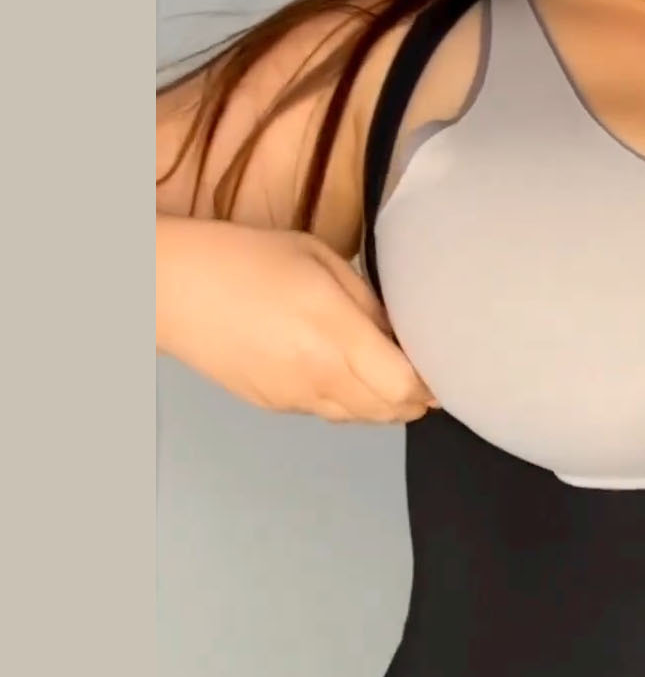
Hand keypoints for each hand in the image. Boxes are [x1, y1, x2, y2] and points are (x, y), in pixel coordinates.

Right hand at [156, 218, 437, 424]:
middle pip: (390, 412)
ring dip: (383, 403)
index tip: (443, 367)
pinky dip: (347, 401)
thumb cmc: (246, 257)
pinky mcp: (276, 407)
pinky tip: (338, 371)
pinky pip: (329, 414)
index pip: (404, 386)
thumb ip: (368, 303)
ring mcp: (295, 397)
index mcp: (333, 332)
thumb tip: (402, 337)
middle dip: (415, 399)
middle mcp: (318, 375)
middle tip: (423, 373)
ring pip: (362, 419)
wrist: (170, 288)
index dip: (431, 384)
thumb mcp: (319, 258)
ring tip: (383, 372)